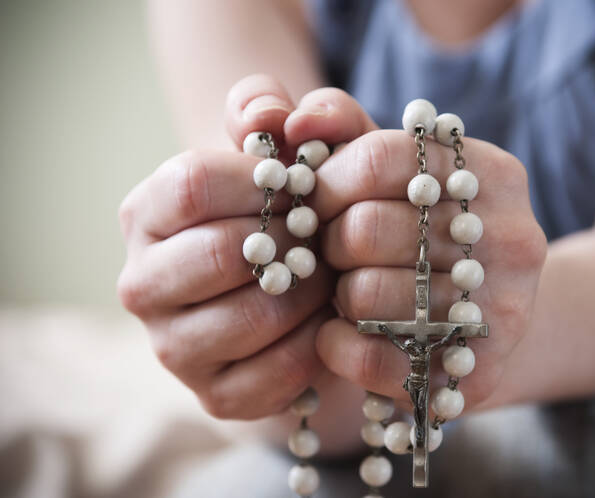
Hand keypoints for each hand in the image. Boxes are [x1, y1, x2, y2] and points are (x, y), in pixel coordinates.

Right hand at [116, 75, 348, 419]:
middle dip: (290, 242)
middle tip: (322, 236)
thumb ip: (269, 107)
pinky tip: (326, 322)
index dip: (261, 183)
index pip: (192, 184)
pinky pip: (274, 374)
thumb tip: (275, 114)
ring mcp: (172, 346)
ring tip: (328, 277)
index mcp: (146, 214)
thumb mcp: (286, 145)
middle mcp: (142, 283)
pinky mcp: (213, 395)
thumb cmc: (287, 208)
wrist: (296, 283)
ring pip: (250, 317)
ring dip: (309, 294)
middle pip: (217, 254)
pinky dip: (316, 345)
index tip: (304, 185)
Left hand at [289, 96, 546, 413]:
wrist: (488, 314)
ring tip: (349, 289)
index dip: (325, 183)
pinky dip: (336, 345)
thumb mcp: (397, 170)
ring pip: (364, 294)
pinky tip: (341, 331)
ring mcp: (503, 308)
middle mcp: (512, 236)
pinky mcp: (477, 372)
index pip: (376, 158)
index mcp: (491, 173)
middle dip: (328, 243)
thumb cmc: (425, 229)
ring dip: (336, 294)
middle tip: (332, 251)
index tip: (315, 202)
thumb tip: (295, 120)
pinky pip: (372, 357)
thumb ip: (345, 128)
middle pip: (365, 229)